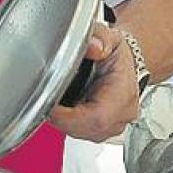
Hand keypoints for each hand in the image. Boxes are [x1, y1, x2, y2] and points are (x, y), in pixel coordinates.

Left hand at [49, 22, 138, 141]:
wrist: (126, 65)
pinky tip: (61, 108)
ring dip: (64, 122)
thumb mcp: (111, 38)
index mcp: (123, 94)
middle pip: (86, 129)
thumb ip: (102, 38)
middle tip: (45, 101)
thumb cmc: (117, 55)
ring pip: (82, 134)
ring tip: (53, 103)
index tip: (50, 107)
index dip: (69, 118)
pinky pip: (81, 132)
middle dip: (61, 119)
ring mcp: (113, 125)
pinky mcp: (103, 129)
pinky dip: (68, 122)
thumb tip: (93, 47)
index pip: (97, 118)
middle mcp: (121, 114)